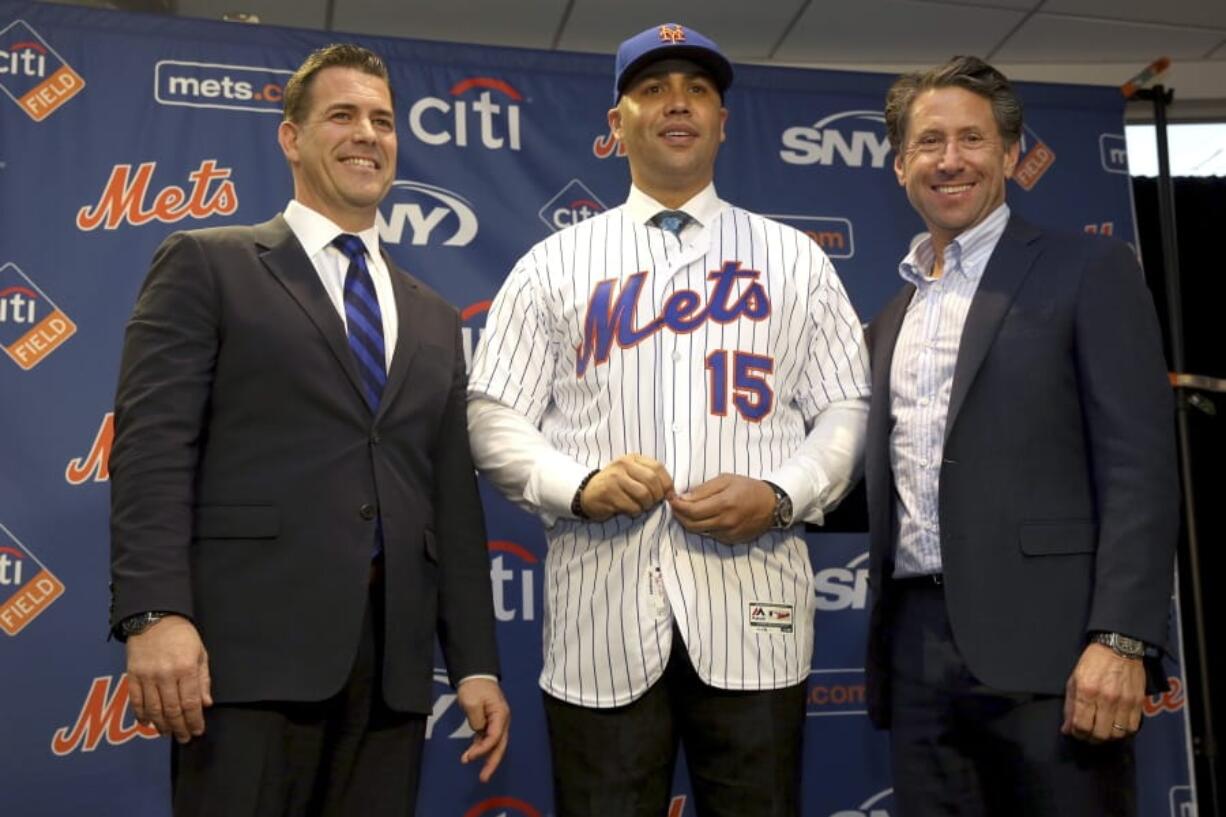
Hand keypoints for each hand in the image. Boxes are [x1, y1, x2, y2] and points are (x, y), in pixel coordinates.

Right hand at [124, 614, 211, 742]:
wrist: (155, 618)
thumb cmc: (182, 635)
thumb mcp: (200, 653)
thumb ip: (203, 679)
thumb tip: (206, 704)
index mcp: (186, 668)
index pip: (190, 702)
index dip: (194, 721)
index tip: (198, 731)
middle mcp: (166, 675)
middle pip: (172, 709)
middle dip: (179, 727)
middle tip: (184, 738)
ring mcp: (147, 676)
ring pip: (153, 709)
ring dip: (161, 725)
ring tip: (167, 733)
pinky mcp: (133, 675)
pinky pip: (136, 700)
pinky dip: (141, 714)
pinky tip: (147, 722)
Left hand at [456, 677, 509, 781]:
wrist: (475, 674)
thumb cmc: (474, 687)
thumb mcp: (472, 702)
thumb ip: (476, 720)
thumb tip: (479, 731)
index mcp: (501, 714)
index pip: (495, 737)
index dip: (483, 749)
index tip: (470, 756)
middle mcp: (502, 720)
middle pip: (499, 745)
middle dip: (491, 762)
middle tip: (483, 778)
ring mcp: (497, 721)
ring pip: (494, 743)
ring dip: (484, 755)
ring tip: (469, 763)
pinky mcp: (490, 721)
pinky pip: (488, 738)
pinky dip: (480, 747)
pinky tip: (471, 754)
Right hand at [580, 454, 673, 520]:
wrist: (587, 492)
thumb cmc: (615, 485)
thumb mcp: (631, 474)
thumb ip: (649, 477)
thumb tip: (671, 492)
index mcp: (632, 458)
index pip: (658, 468)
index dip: (667, 483)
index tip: (668, 495)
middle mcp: (623, 465)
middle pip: (652, 481)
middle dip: (657, 496)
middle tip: (652, 503)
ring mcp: (615, 479)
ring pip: (643, 495)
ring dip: (646, 505)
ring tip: (640, 506)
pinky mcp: (609, 494)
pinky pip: (632, 506)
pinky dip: (635, 512)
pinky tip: (628, 509)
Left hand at [669, 474, 776, 543]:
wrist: (772, 505)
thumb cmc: (748, 488)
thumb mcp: (726, 480)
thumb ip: (703, 490)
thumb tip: (683, 498)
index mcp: (724, 504)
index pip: (691, 510)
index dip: (677, 505)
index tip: (671, 498)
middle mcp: (725, 522)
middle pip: (691, 524)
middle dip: (678, 515)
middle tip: (675, 505)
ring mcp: (728, 533)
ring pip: (698, 531)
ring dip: (688, 522)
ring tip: (686, 510)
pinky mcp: (731, 540)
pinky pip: (710, 534)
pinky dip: (702, 526)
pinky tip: (703, 517)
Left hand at [1061, 643, 1145, 741]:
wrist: (1118, 648)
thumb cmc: (1092, 663)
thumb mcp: (1074, 679)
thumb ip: (1070, 706)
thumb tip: (1067, 729)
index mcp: (1086, 691)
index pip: (1081, 725)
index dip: (1077, 734)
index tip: (1076, 732)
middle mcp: (1106, 698)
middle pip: (1100, 734)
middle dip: (1091, 738)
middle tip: (1088, 735)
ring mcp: (1124, 701)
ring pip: (1117, 734)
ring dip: (1108, 736)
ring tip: (1102, 730)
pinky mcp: (1137, 702)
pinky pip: (1132, 727)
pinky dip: (1123, 732)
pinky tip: (1116, 726)